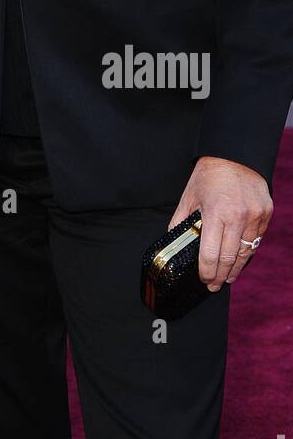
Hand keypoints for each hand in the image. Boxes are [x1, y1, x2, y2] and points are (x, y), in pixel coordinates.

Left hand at [167, 156, 271, 290]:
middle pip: (230, 258)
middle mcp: (237, 216)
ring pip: (246, 252)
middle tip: (214, 285)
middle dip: (221, 276)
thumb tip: (173, 239)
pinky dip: (248, 251)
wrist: (235, 153)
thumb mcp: (189, 195)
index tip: (204, 280)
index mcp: (215, 212)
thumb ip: (181, 220)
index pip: (211, 254)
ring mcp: (254, 215)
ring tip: (228, 277)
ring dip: (236, 268)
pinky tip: (239, 258)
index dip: (207, 272)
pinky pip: (256, 239)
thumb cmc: (209, 174)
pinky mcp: (265, 213)